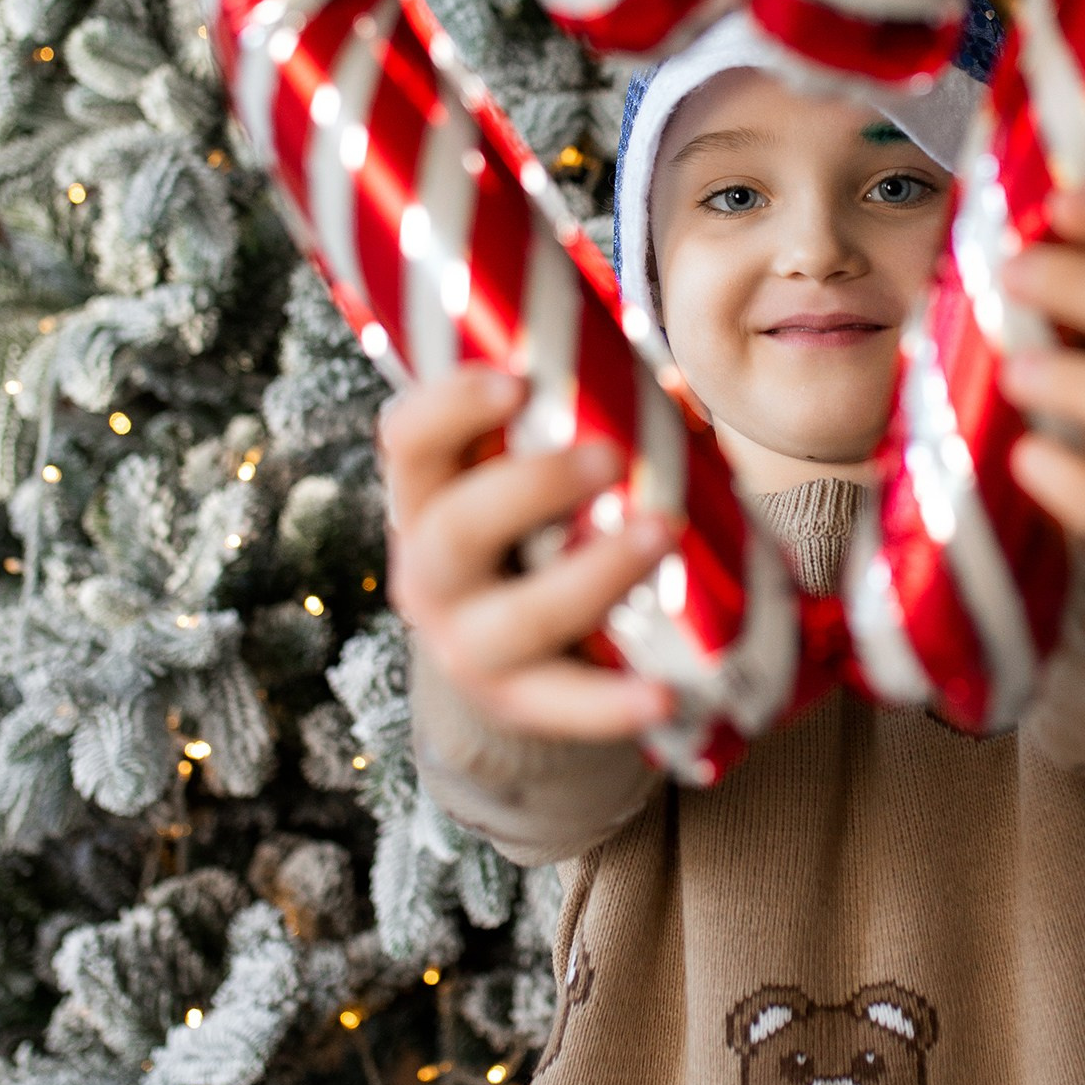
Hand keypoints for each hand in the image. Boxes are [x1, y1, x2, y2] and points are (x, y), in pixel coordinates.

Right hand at [382, 364, 674, 743]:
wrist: (506, 657)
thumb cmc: (531, 533)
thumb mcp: (523, 482)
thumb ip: (573, 428)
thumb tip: (675, 385)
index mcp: (425, 498)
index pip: (408, 442)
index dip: (450, 408)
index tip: (516, 380)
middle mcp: (429, 571)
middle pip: (455, 528)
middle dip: (534, 487)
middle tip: (611, 455)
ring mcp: (465, 643)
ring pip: (515, 617)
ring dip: (593, 575)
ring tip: (662, 535)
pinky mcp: (513, 701)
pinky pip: (562, 704)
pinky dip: (613, 704)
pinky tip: (663, 696)